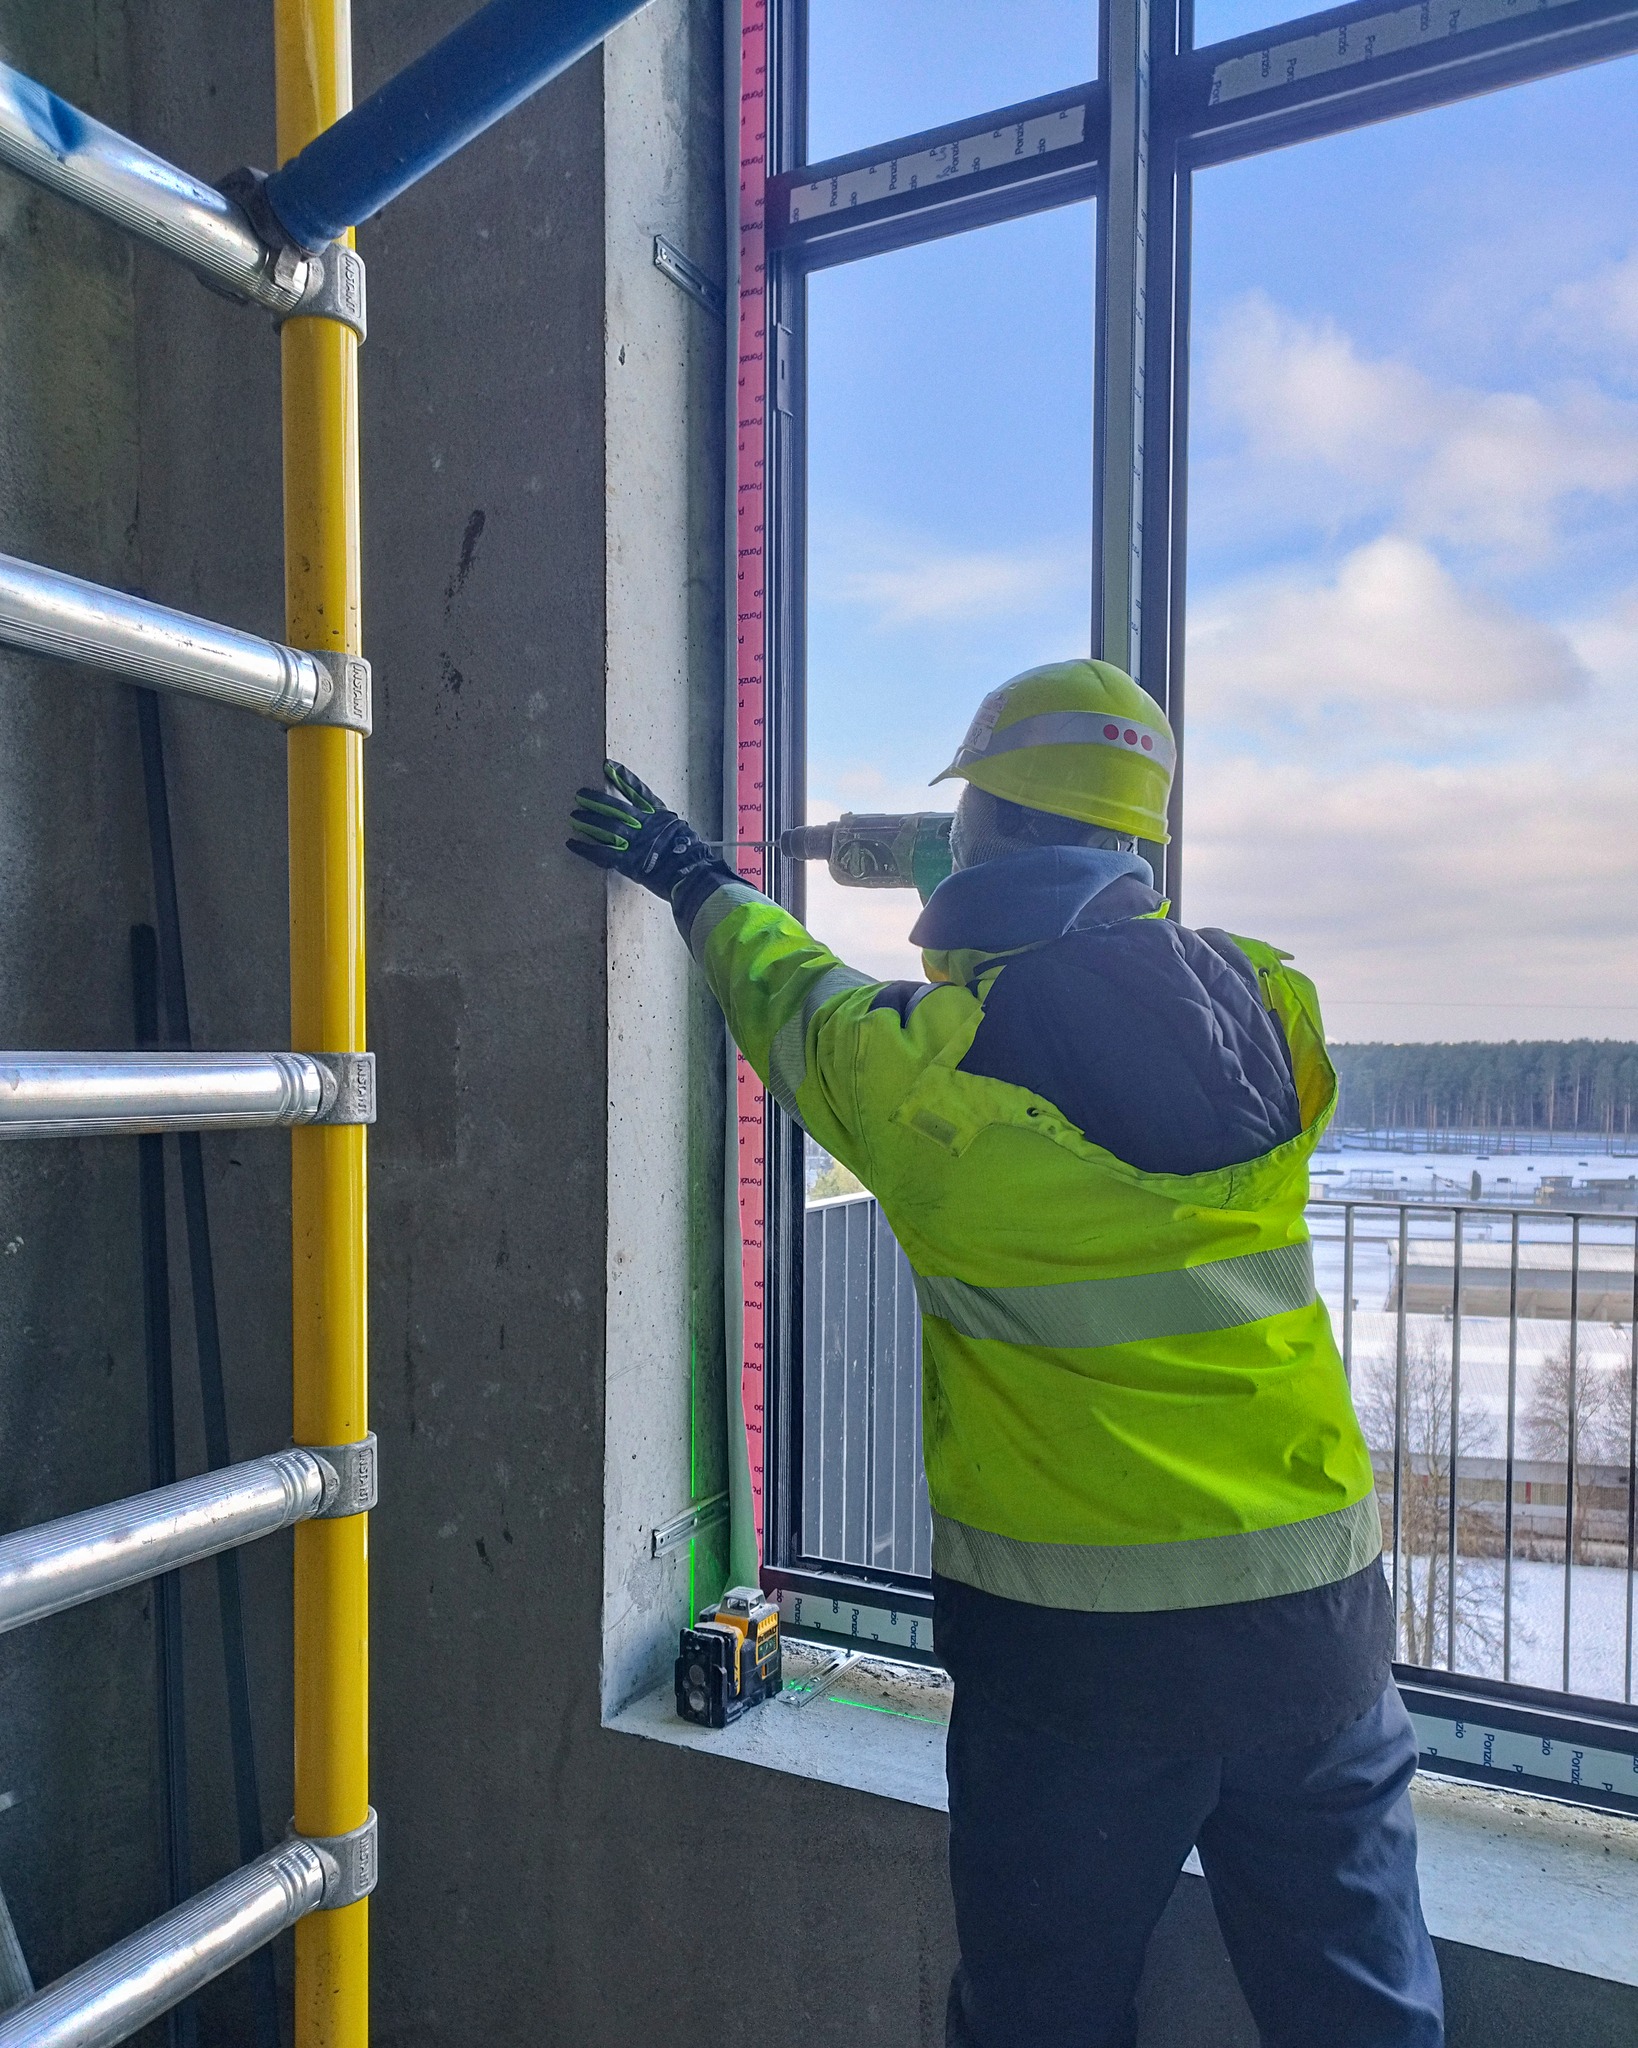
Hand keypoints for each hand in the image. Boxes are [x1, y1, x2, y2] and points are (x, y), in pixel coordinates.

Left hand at [567, 761, 715, 900]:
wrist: (695, 877)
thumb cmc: (694, 859)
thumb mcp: (685, 835)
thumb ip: (670, 828)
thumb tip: (665, 826)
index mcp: (662, 817)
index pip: (639, 792)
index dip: (623, 778)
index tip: (608, 766)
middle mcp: (647, 825)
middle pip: (617, 808)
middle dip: (597, 800)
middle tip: (580, 794)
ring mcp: (637, 843)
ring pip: (608, 827)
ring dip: (589, 821)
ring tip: (574, 816)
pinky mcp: (629, 862)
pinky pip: (602, 853)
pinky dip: (585, 848)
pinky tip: (571, 843)